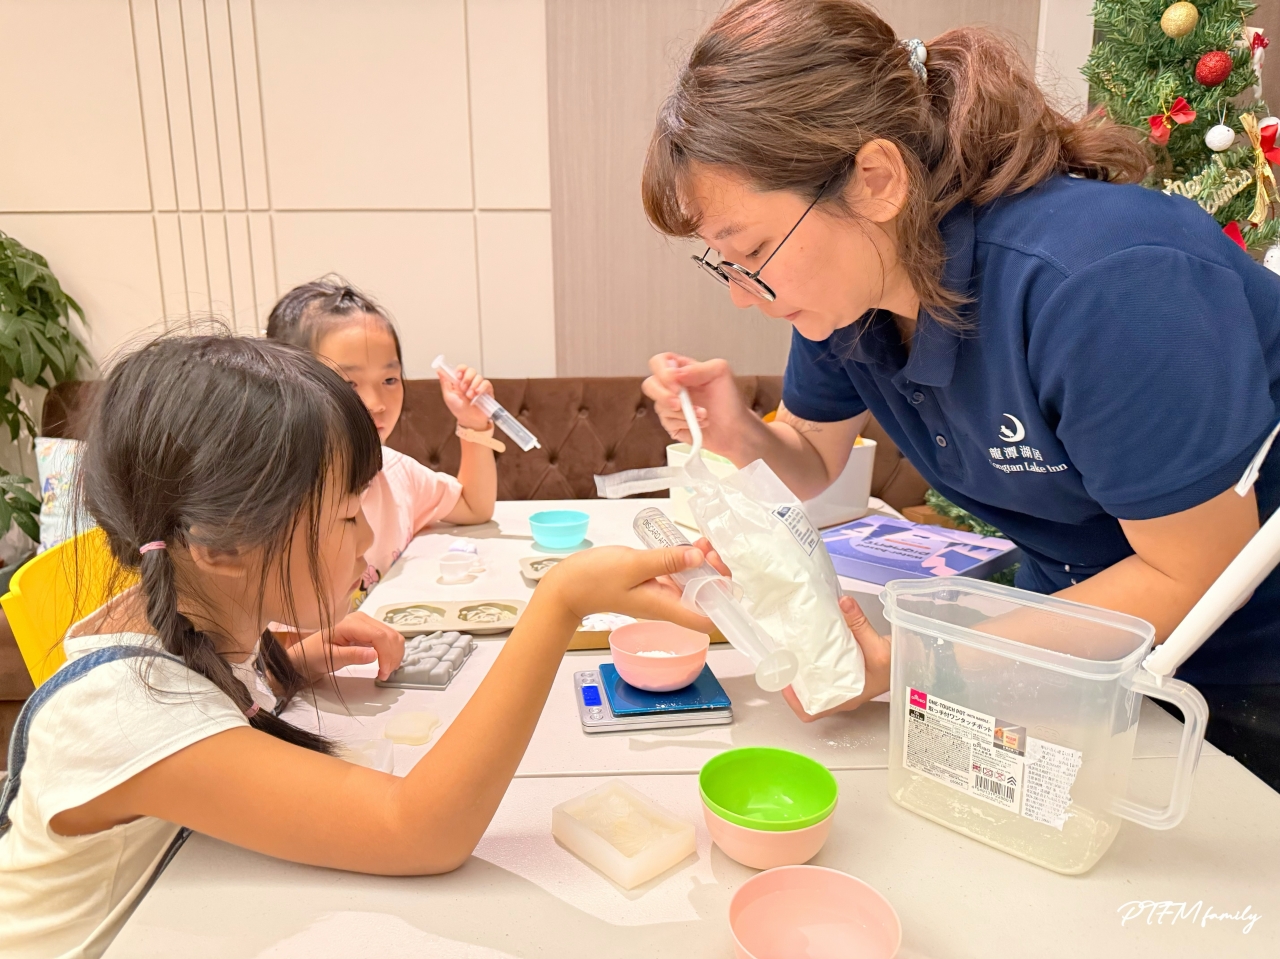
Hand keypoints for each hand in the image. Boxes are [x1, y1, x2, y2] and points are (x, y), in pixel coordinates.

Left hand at [287, 611, 405, 682]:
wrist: (306, 654)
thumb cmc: (314, 655)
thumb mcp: (330, 657)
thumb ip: (352, 655)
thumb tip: (374, 655)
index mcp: (351, 623)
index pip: (379, 636)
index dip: (386, 655)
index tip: (383, 673)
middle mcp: (362, 619)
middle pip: (390, 635)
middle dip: (393, 656)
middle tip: (384, 675)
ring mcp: (366, 623)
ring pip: (393, 636)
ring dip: (394, 654)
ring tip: (384, 671)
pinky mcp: (369, 630)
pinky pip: (387, 638)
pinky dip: (391, 652)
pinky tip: (384, 664)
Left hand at [438, 364, 493, 430]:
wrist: (469, 420)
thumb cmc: (458, 409)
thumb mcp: (448, 396)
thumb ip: (445, 383)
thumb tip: (439, 370)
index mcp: (460, 381)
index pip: (462, 368)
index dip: (461, 369)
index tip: (458, 376)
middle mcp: (470, 382)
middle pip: (471, 370)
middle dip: (467, 378)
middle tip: (463, 388)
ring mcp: (479, 386)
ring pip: (479, 376)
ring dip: (473, 386)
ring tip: (470, 396)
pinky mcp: (487, 391)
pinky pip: (486, 383)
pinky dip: (481, 388)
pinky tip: (477, 394)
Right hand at [541, 545, 713, 631]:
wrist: (567, 587)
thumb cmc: (595, 579)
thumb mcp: (633, 565)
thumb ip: (666, 561)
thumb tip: (698, 558)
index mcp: (665, 607)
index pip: (706, 619)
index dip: (721, 600)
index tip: (719, 573)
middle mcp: (667, 604)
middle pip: (704, 599)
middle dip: (715, 575)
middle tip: (710, 551)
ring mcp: (659, 593)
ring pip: (692, 584)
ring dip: (702, 565)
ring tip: (702, 543)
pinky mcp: (652, 582)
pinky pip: (677, 575)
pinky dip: (686, 561)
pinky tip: (687, 545)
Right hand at [642, 353, 754, 459]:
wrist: (735, 428)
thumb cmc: (729, 400)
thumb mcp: (720, 373)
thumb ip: (698, 368)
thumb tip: (676, 374)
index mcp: (681, 370)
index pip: (659, 363)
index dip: (663, 372)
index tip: (677, 384)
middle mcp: (672, 386)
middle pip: (650, 385)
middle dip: (664, 396)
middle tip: (680, 404)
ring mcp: (670, 406)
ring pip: (660, 407)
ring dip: (684, 413)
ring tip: (704, 414)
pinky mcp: (672, 424)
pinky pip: (667, 424)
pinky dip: (685, 425)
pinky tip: (699, 424)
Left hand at [690, 542, 889, 721]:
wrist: (910, 661)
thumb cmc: (895, 664)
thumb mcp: (879, 646)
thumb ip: (859, 623)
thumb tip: (844, 602)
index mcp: (846, 698)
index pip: (811, 712)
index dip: (792, 701)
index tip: (783, 681)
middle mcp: (839, 695)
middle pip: (806, 696)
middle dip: (792, 680)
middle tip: (782, 659)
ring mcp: (840, 685)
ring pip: (812, 684)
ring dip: (800, 670)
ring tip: (789, 650)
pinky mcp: (843, 673)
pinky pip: (821, 671)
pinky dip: (812, 661)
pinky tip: (806, 644)